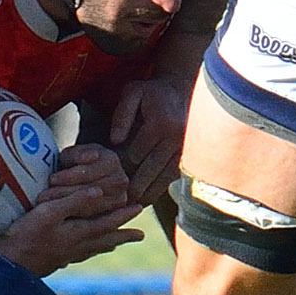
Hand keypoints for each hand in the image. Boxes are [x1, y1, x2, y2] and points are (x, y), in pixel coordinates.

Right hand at [0, 179, 143, 276]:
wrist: (8, 263)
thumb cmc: (26, 235)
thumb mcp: (48, 212)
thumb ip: (73, 201)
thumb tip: (99, 192)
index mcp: (77, 233)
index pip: (105, 223)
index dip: (122, 215)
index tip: (138, 209)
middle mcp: (75, 247)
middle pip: (104, 240)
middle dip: (122, 235)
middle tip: (140, 235)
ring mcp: (65, 257)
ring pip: (92, 250)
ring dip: (107, 245)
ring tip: (117, 244)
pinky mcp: (53, 262)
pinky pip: (78, 257)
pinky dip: (86, 253)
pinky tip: (82, 254)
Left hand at [45, 142, 131, 213]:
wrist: (83, 179)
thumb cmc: (73, 164)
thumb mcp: (72, 156)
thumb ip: (78, 155)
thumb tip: (90, 158)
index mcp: (111, 160)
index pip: (91, 170)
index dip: (71, 176)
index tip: (51, 180)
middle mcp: (121, 180)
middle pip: (94, 189)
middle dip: (67, 193)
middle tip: (43, 197)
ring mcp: (120, 199)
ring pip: (94, 206)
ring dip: (69, 207)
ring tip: (46, 207)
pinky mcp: (112, 216)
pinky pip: (94, 221)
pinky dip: (74, 218)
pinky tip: (57, 217)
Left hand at [105, 77, 188, 203]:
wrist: (182, 89)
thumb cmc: (152, 92)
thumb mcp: (133, 93)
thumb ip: (122, 115)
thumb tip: (114, 141)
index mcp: (160, 124)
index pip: (136, 154)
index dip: (120, 167)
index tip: (107, 178)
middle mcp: (176, 138)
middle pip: (150, 170)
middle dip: (133, 186)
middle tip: (116, 201)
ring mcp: (185, 148)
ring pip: (163, 178)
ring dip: (147, 193)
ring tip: (130, 205)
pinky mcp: (188, 154)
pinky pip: (173, 176)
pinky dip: (160, 189)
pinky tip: (146, 198)